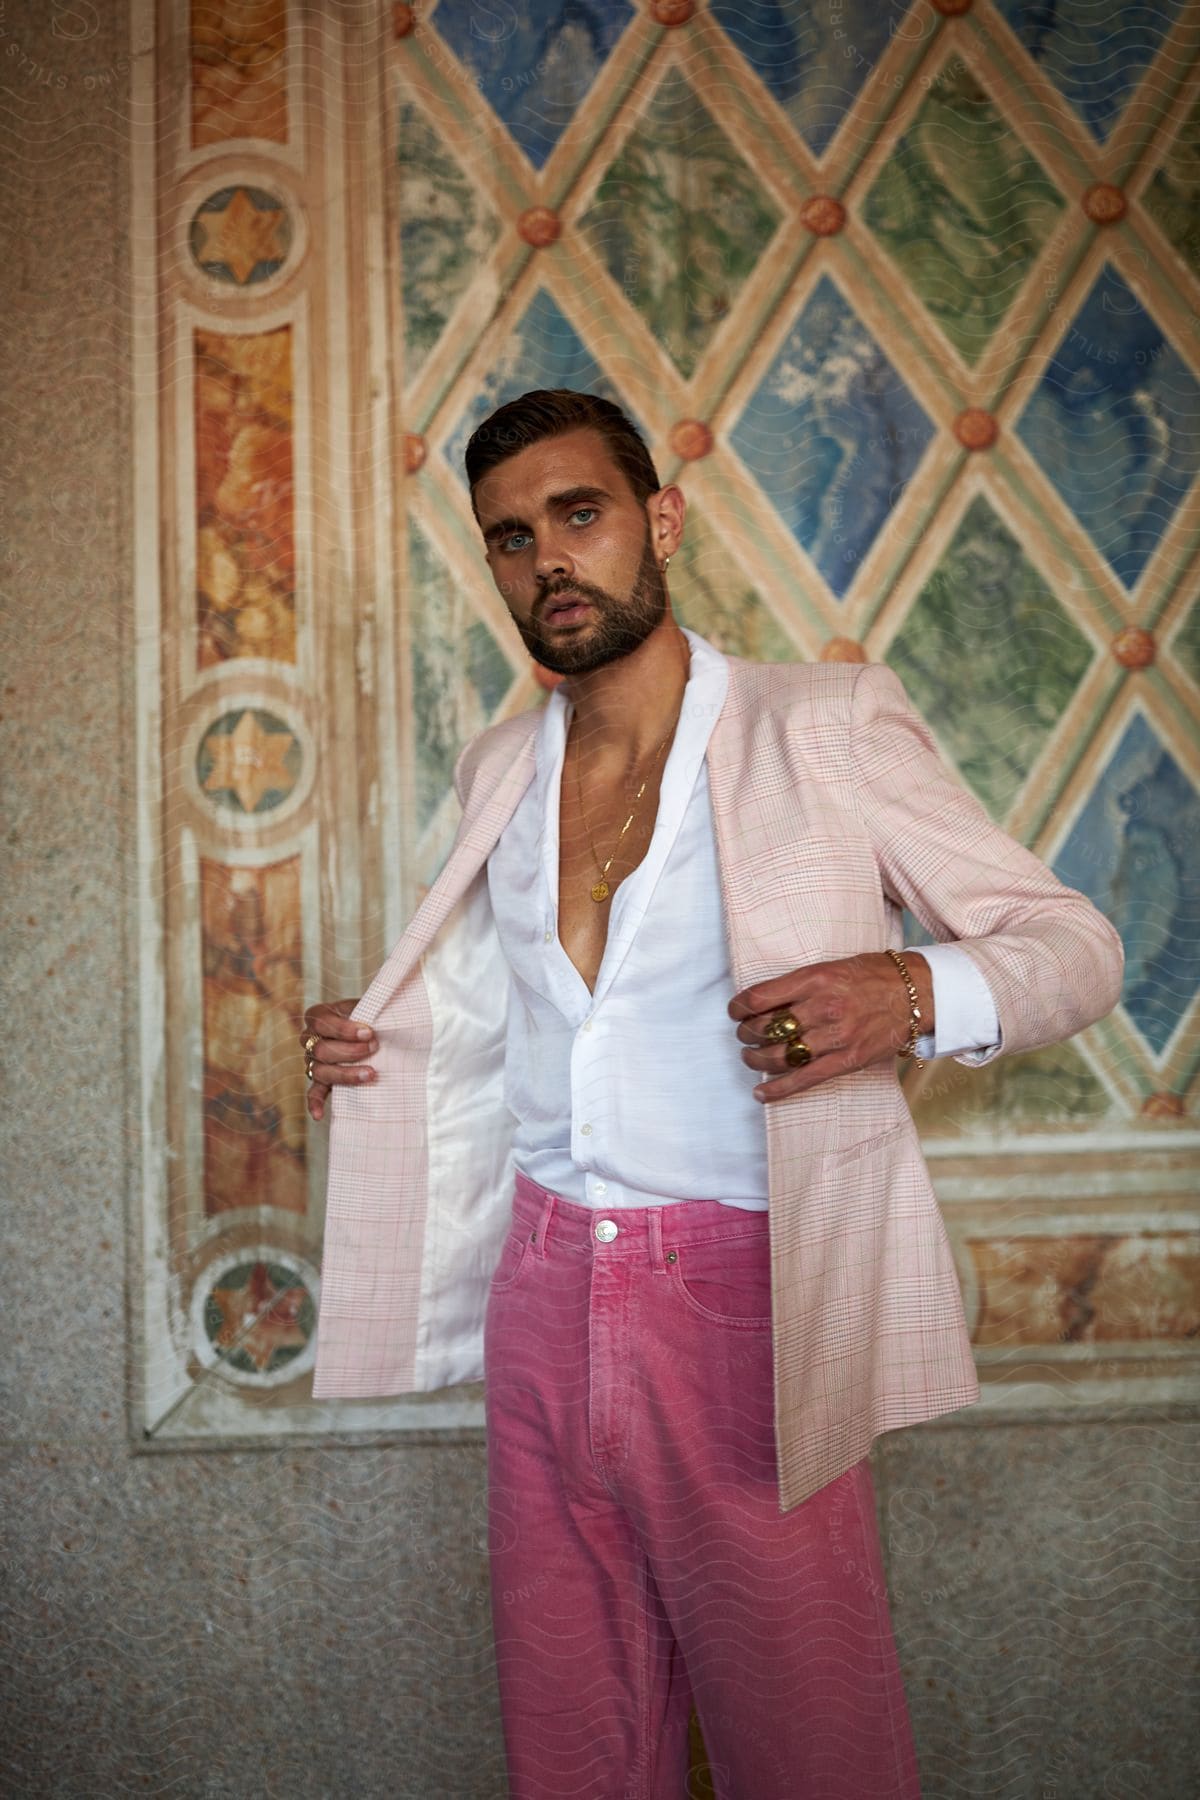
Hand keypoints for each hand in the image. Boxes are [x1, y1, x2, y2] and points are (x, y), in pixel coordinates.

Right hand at [301, 998, 372, 1121]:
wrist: (377, 1030)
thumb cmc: (372, 1015)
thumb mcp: (369, 1007)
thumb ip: (369, 1011)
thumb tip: (381, 1021)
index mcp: (318, 1016)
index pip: (321, 1022)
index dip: (344, 1029)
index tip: (369, 1032)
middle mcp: (310, 1039)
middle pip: (321, 1049)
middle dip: (351, 1050)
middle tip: (375, 1048)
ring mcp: (314, 1061)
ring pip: (321, 1071)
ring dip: (345, 1074)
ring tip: (370, 1074)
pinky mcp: (321, 1080)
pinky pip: (314, 1092)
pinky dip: (315, 1104)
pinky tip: (319, 1115)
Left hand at [727, 952, 932, 1103]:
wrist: (917, 993)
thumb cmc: (873, 976)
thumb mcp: (831, 967)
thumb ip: (799, 984)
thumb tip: (763, 1001)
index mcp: (815, 979)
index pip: (759, 998)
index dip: (738, 1008)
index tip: (734, 1012)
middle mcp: (822, 1007)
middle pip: (765, 1028)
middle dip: (746, 1034)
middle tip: (744, 1035)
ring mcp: (835, 1036)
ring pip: (780, 1056)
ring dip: (756, 1060)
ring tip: (751, 1058)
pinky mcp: (847, 1060)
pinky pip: (805, 1079)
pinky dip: (778, 1089)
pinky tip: (761, 1094)